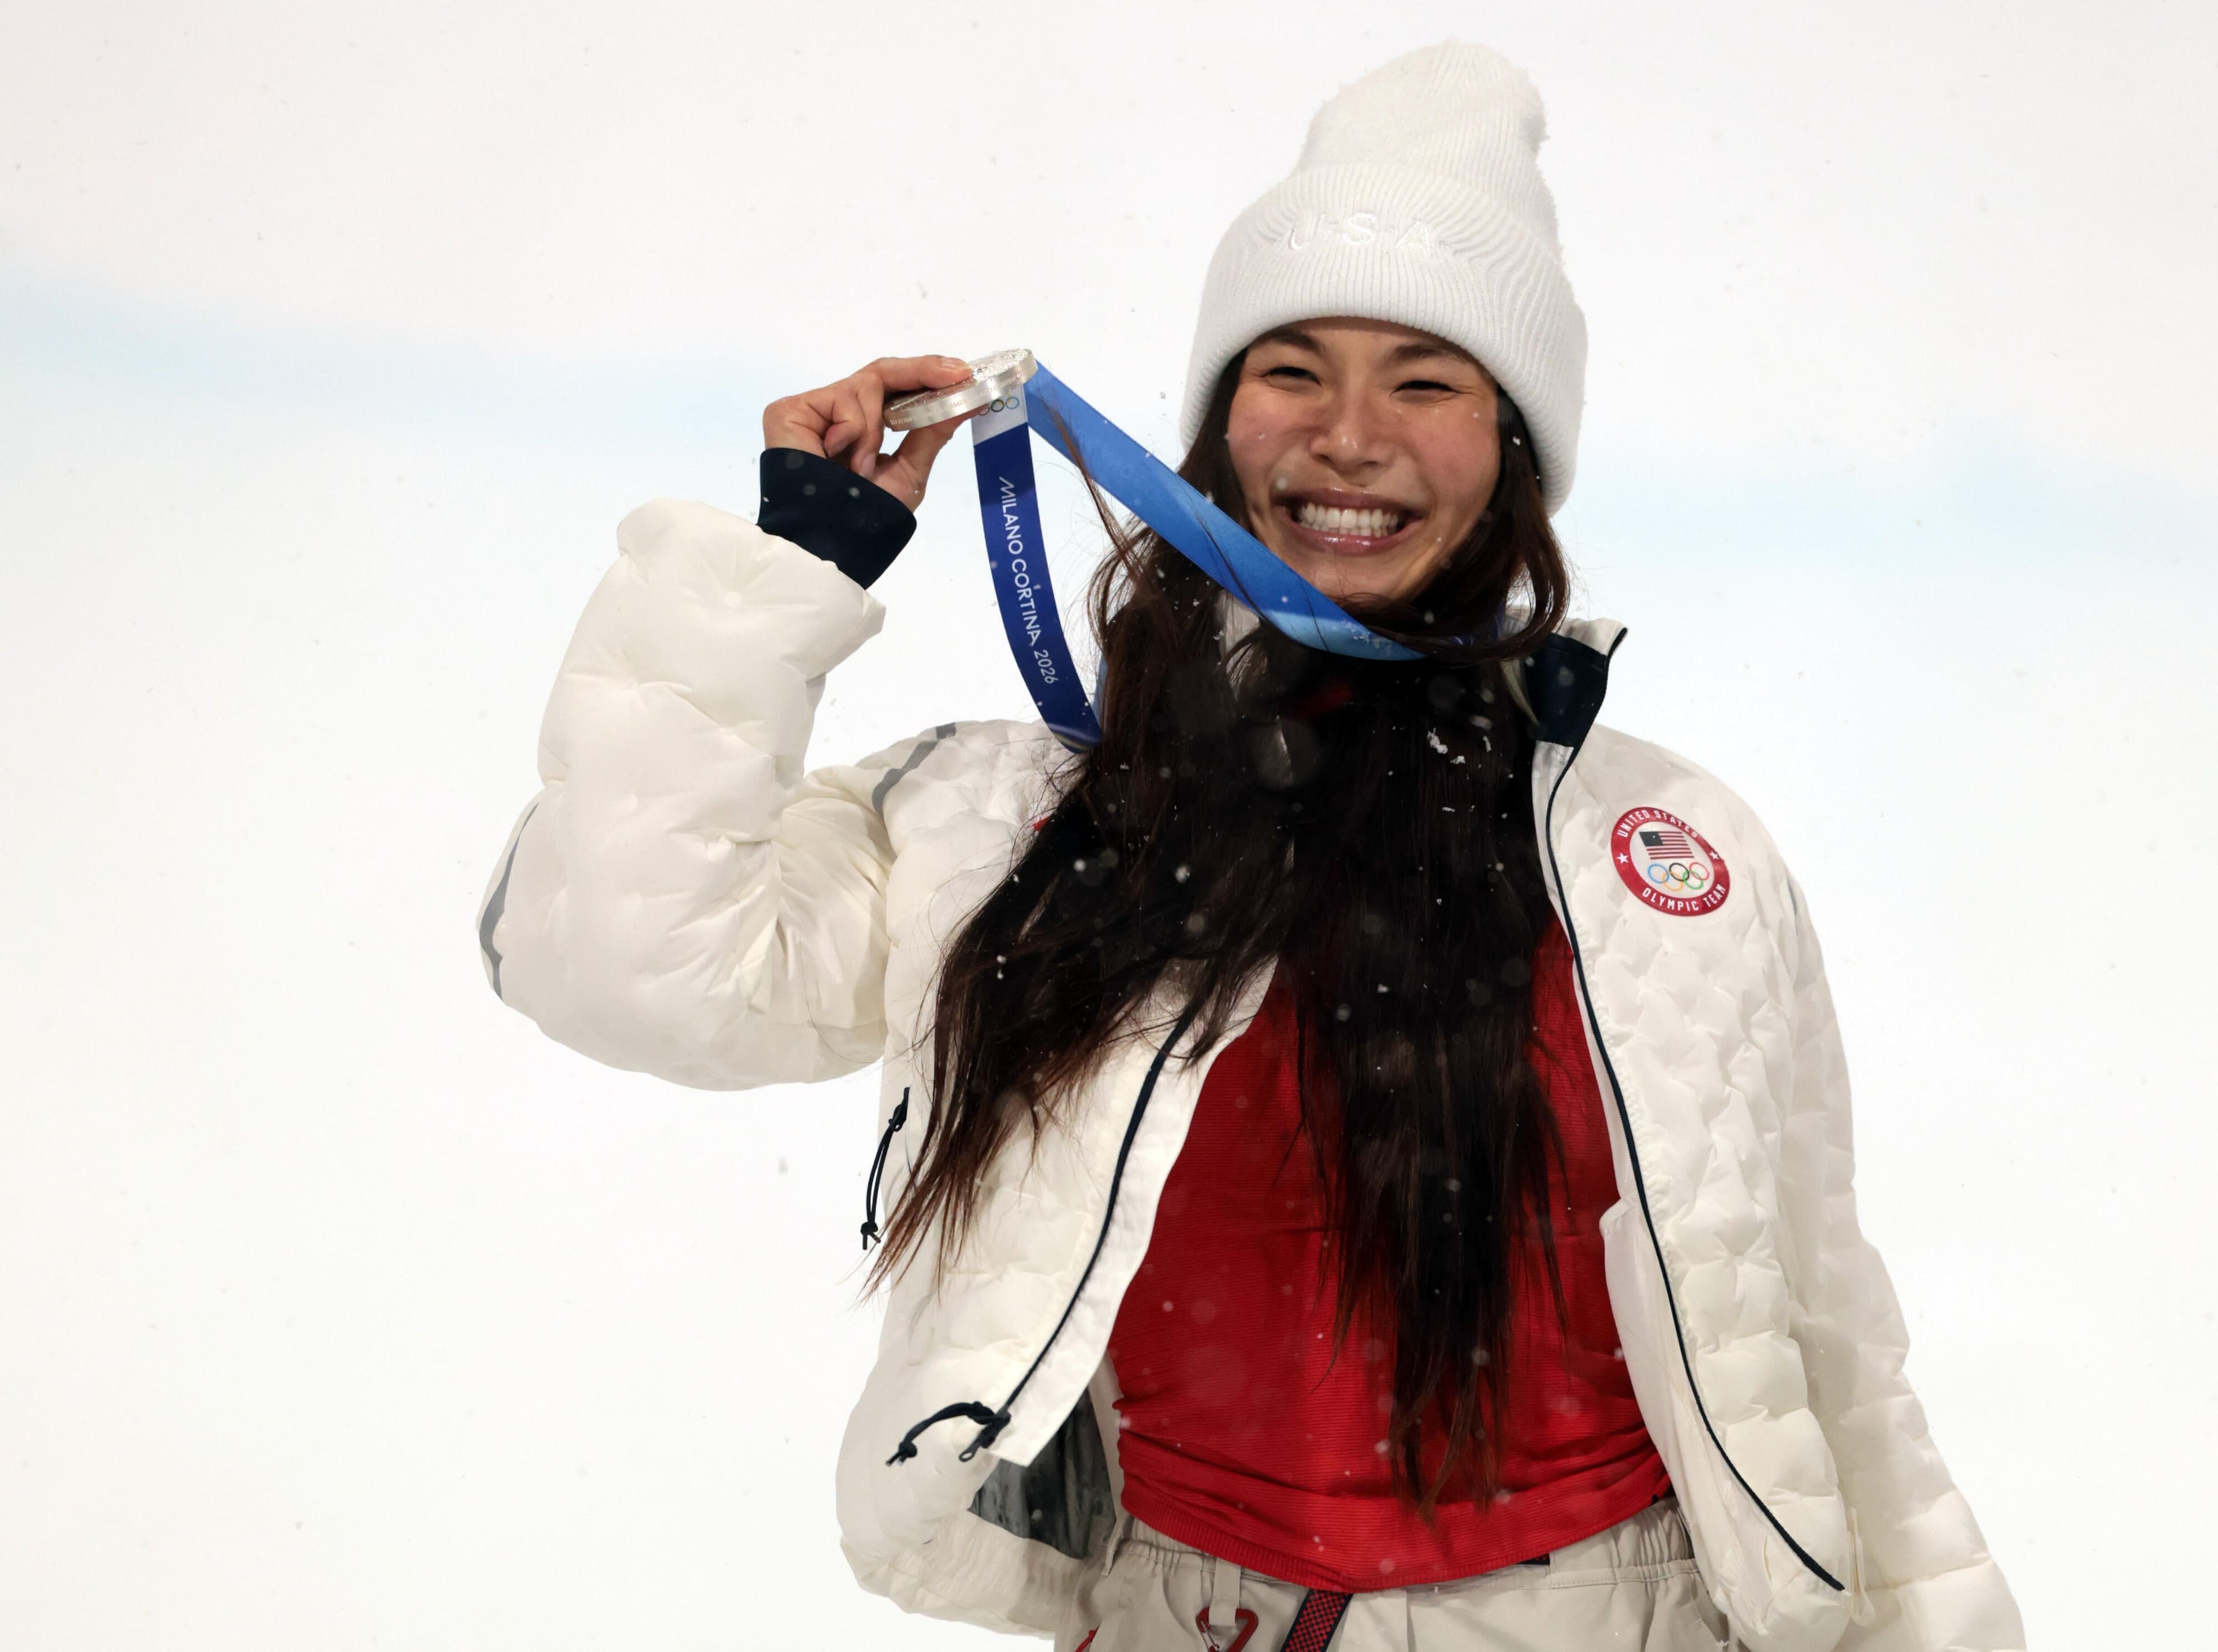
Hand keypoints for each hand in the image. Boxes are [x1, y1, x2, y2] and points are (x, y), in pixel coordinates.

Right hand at [762, 355, 977, 512]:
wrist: (829, 540)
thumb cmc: (866, 516)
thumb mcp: (908, 472)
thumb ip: (931, 433)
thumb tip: (967, 403)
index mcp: (862, 427)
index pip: (893, 389)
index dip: (925, 375)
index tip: (963, 373)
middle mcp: (836, 413)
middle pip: (881, 374)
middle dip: (921, 371)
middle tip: (954, 373)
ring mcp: (814, 409)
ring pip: (866, 385)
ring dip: (876, 429)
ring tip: (861, 467)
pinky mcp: (791, 410)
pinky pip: (841, 401)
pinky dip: (853, 430)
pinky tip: (838, 456)